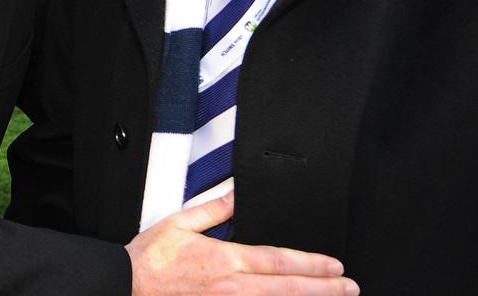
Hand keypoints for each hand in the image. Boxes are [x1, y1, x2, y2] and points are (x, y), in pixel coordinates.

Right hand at [126, 191, 358, 295]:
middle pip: (287, 288)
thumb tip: (237, 192)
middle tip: (350, 287)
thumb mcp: (179, 222)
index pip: (279, 261)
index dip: (311, 264)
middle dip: (323, 288)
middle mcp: (231, 286)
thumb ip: (214, 208)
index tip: (335, 265)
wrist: (126, 287)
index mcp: (225, 259)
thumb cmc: (149, 257)